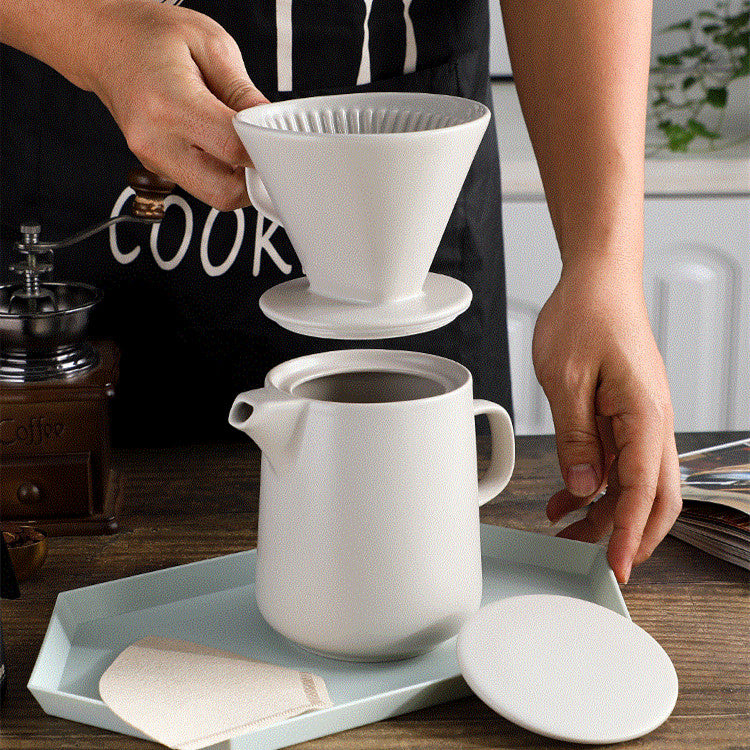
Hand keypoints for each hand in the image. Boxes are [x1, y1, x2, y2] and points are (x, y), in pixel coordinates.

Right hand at [78, 0, 267, 208]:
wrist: (102, 42)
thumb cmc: (150, 36)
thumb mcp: (209, 43)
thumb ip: (244, 93)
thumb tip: (273, 128)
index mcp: (169, 103)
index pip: (234, 149)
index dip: (266, 151)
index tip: (282, 143)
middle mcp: (156, 140)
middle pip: (225, 191)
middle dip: (255, 178)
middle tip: (267, 153)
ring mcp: (153, 159)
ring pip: (214, 196)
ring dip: (239, 179)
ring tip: (241, 144)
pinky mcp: (156, 167)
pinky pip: (201, 185)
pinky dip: (221, 173)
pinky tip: (220, 145)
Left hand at [532, 259, 681, 583]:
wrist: (597, 280)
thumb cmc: (586, 315)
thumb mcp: (566, 379)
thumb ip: (576, 437)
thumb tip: (582, 486)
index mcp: (645, 414)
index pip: (643, 490)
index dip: (627, 533)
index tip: (613, 566)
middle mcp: (651, 421)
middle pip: (651, 495)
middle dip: (625, 532)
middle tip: (594, 559)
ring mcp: (640, 419)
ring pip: (631, 482)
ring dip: (603, 511)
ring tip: (565, 531)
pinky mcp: (624, 414)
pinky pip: (615, 460)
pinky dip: (593, 483)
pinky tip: (564, 497)